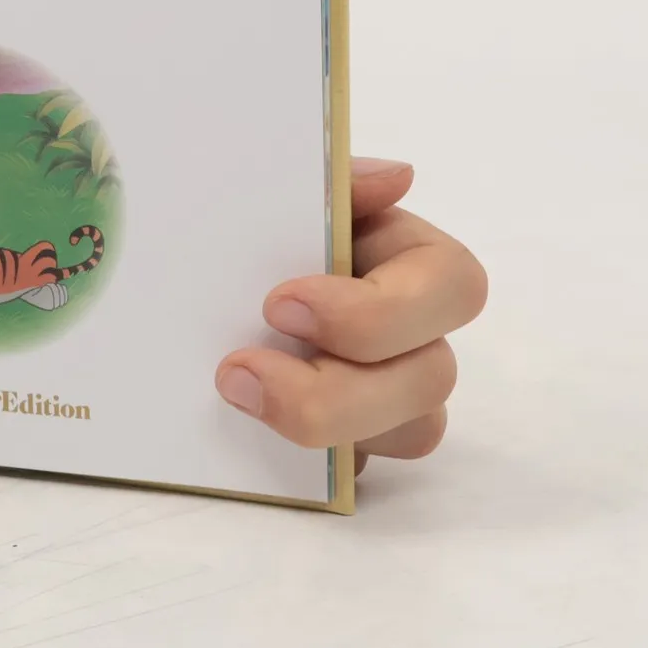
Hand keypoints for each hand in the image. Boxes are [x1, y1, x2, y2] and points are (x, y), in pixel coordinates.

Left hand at [214, 158, 486, 472]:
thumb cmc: (259, 216)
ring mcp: (390, 393)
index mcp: (407, 257)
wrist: (194, 263)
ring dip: (322, 425)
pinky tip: (245, 432)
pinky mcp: (352, 442)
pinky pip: (352, 472)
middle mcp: (414, 330)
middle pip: (430, 378)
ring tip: (233, 393)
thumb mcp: (288, 188)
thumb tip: (397, 176)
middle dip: (339, 388)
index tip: (281, 303)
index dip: (378, 308)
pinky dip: (301, 460)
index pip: (452, 285)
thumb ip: (335, 183)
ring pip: (406, 434)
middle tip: (240, 368)